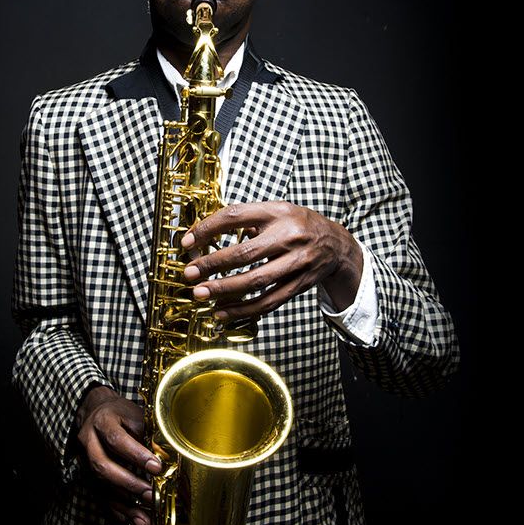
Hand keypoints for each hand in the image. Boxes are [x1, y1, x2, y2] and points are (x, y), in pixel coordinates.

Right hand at [74, 385, 162, 524]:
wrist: (94, 410)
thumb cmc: (123, 413)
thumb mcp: (136, 414)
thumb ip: (149, 432)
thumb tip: (171, 452)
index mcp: (103, 421)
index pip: (117, 439)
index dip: (136, 454)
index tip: (156, 468)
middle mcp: (89, 442)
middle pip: (103, 467)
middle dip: (128, 484)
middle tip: (151, 496)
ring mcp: (85, 462)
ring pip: (100, 489)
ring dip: (122, 508)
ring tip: (144, 523)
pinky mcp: (89, 480)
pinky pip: (99, 504)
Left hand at [180, 201, 363, 319]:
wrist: (336, 245)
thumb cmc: (297, 225)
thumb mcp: (276, 211)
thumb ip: (246, 219)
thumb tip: (204, 234)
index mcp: (278, 212)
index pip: (236, 216)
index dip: (208, 228)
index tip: (187, 242)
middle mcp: (289, 236)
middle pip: (245, 253)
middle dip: (212, 265)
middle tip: (190, 274)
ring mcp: (297, 262)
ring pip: (256, 281)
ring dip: (224, 290)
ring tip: (200, 295)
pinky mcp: (300, 285)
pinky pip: (268, 302)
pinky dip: (243, 310)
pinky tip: (222, 313)